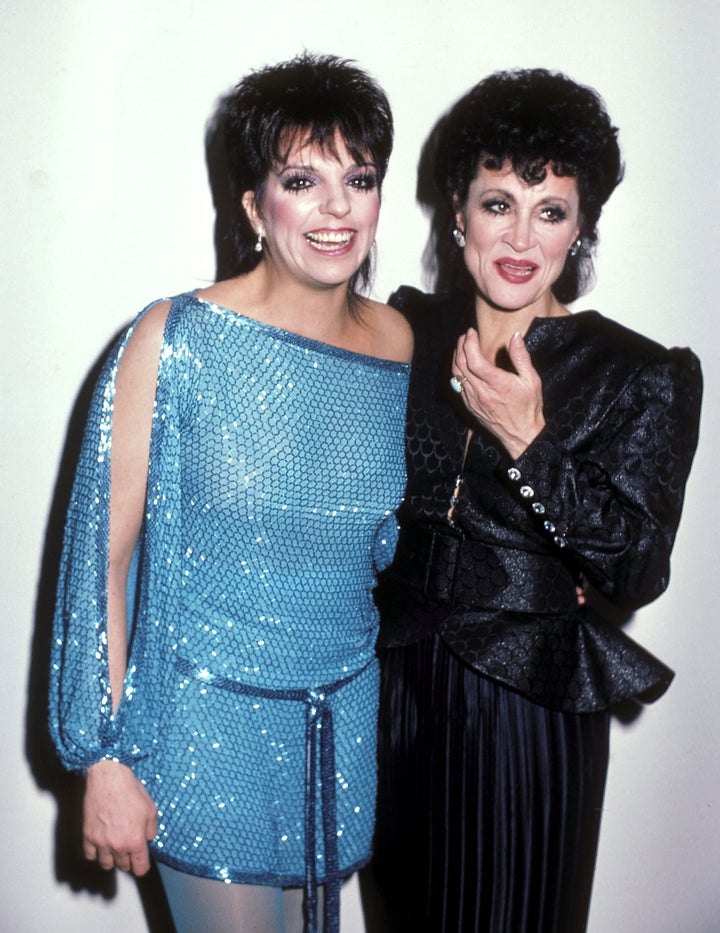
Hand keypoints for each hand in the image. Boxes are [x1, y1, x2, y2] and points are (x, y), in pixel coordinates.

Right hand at [83, 759, 157, 875]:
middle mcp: (117, 845)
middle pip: (123, 866)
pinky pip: (90, 855)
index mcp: (135, 840)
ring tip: (116, 847)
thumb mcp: (150, 808)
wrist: (107, 777)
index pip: (140, 868)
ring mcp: (100, 842)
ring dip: (112, 859)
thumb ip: (151, 829)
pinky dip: (96, 853)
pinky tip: (102, 844)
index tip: (142, 862)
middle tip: (130, 847)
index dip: (142, 866)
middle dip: (129, 859)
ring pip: (106, 864)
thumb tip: (148, 839)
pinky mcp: (87, 836)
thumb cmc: (129, 789)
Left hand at [452, 329, 544, 458]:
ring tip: (461, 346)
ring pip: (456, 375)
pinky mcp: (470, 406)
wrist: (521, 435)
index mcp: (497, 384)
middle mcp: (481, 392)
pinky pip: (457, 385)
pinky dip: (456, 371)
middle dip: (460, 346)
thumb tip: (516, 337)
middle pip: (461, 365)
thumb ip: (521, 357)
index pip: (474, 360)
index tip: (471, 332)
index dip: (469, 343)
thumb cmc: (529, 407)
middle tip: (465, 336)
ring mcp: (473, 400)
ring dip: (456, 357)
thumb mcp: (532, 380)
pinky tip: (462, 364)